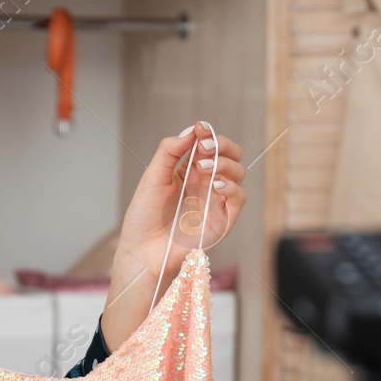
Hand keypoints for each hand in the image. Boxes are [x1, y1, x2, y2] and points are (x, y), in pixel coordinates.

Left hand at [99, 124, 246, 351]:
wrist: (142, 250)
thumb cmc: (143, 217)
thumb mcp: (152, 176)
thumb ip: (170, 150)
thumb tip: (191, 130)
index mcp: (188, 172)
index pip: (209, 146)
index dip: (208, 134)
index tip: (200, 130)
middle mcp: (204, 184)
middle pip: (230, 156)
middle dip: (223, 145)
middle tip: (207, 147)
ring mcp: (214, 202)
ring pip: (238, 174)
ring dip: (226, 164)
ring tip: (206, 167)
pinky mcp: (221, 220)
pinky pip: (239, 199)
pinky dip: (232, 188)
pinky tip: (216, 184)